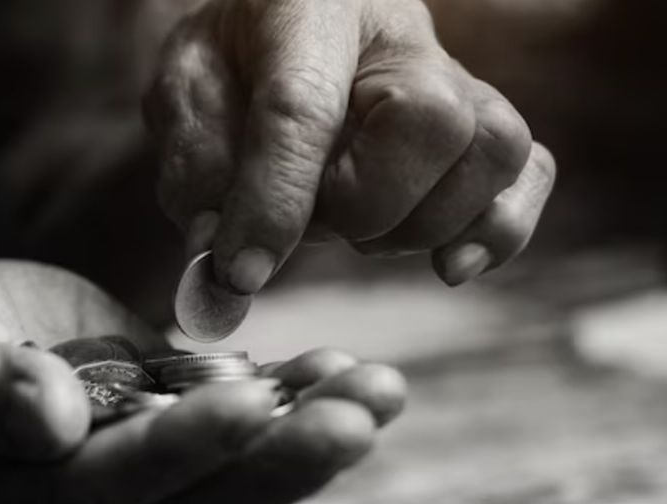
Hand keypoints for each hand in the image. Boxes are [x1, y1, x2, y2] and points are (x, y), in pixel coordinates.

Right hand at [0, 257, 405, 503]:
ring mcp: (128, 481)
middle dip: (278, 460)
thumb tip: (48, 417)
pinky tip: (340, 371)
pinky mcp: (159, 437)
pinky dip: (286, 401)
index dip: (176, 452)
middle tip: (361, 413)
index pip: (101, 493)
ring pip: (226, 476)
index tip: (247, 402)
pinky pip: (229, 430)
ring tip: (379, 389)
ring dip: (306, 433)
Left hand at [145, 0, 555, 289]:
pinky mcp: (479, 117)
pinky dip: (497, 228)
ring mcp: (452, 72)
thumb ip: (196, 165)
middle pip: (426, 123)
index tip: (241, 270)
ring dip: (419, 222)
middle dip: (361, 204)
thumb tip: (222, 248)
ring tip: (359, 224)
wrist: (277, 25)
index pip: (303, 106)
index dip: (274, 199)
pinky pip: (526, 170)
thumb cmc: (232, 60)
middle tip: (313, 219)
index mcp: (305, 6)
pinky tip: (451, 262)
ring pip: (490, 149)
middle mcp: (396, 33)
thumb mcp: (183, 95)